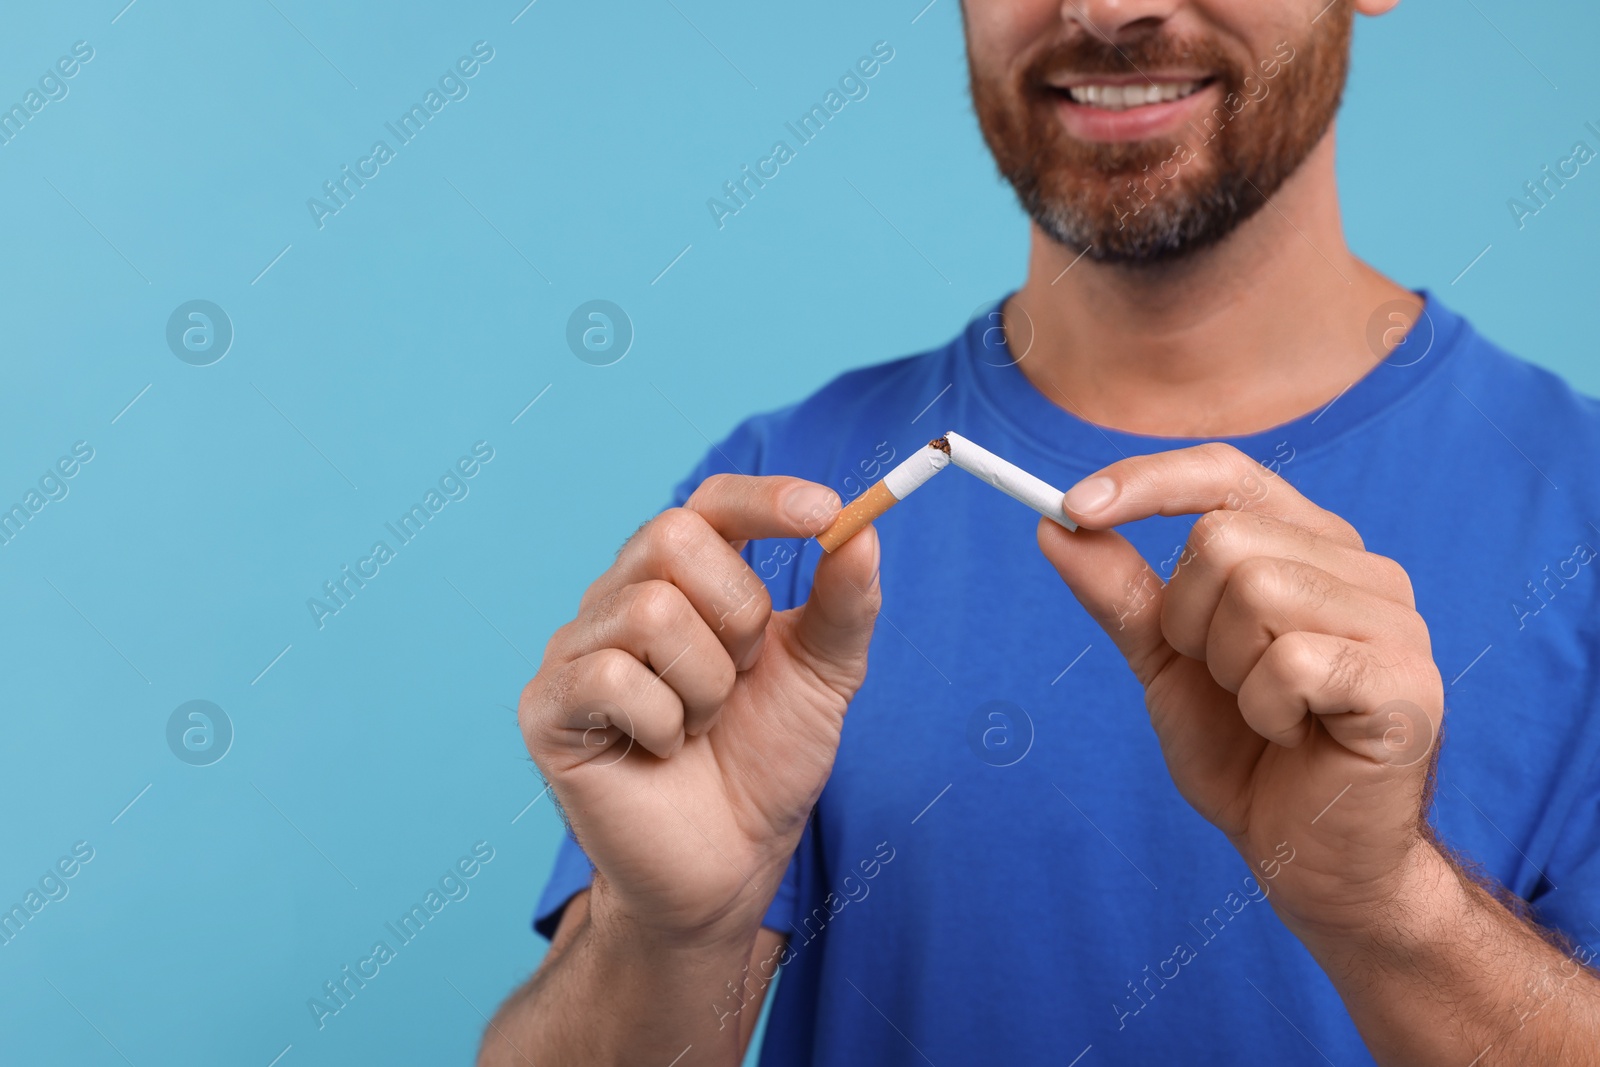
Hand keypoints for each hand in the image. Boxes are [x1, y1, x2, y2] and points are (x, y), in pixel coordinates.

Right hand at [519, 474, 879, 943]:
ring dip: (706, 685)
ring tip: (701, 725)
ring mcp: (577, 649)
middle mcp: (621, 597)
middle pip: (671, 536)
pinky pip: (612, 677)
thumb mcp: (824, 677)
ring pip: (650, 611)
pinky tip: (663, 752)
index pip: (712, 503)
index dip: (764, 499)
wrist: (730, 865)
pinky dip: (663, 724)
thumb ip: (844, 603)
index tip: (825, 512)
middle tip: (743, 676)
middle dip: (737, 614)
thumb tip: (863, 530)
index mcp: (684, 578)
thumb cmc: (764, 763)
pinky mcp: (547, 707)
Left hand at [1037, 443, 1442, 932]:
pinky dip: (1264, 710)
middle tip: (1224, 681)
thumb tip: (1053, 525)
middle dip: (1189, 622)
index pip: (1226, 473)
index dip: (1147, 481)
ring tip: (1264, 711)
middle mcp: (1362, 568)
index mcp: (1308, 547)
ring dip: (1229, 670)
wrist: (1302, 854)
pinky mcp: (1408, 681)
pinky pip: (1292, 662)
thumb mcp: (1164, 661)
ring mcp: (1396, 621)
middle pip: (1224, 538)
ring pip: (1257, 590)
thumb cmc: (1242, 751)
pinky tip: (1294, 737)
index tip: (1072, 506)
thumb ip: (1120, 592)